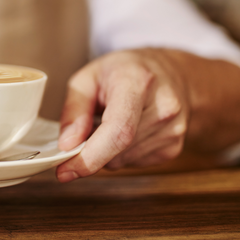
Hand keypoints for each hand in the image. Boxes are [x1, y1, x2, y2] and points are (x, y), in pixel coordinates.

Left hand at [56, 49, 189, 181]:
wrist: (172, 72)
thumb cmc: (126, 70)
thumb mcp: (88, 76)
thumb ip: (74, 109)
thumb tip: (67, 145)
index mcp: (139, 82)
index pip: (119, 130)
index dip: (90, 156)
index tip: (65, 169)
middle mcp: (163, 107)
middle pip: (116, 150)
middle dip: (89, 150)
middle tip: (85, 128)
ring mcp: (172, 130)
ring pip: (121, 161)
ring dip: (106, 151)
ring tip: (111, 120)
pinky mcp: (174, 148)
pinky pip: (133, 163)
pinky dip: (120, 153)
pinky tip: (127, 130)